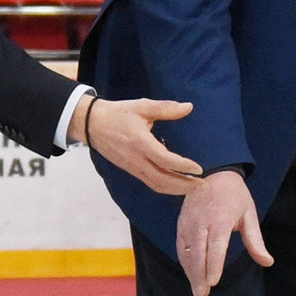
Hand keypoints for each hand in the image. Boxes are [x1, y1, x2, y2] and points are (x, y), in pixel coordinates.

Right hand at [78, 96, 203, 196]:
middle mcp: (136, 159)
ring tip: (193, 188)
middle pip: (162, 180)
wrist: (93, 124)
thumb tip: (189, 107)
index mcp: (140, 143)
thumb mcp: (142, 106)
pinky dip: (165, 187)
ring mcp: (133, 167)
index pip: (165, 160)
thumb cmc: (119, 114)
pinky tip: (176, 185)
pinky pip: (150, 183)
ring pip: (156, 185)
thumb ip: (166, 108)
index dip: (183, 166)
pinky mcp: (131, 170)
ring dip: (176, 189)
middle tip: (202, 185)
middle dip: (183, 185)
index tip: (199, 169)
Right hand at [174, 169, 270, 295]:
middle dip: (199, 275)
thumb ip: (256, 240)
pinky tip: (191, 274)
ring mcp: (188, 223)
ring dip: (190, 272)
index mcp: (220, 219)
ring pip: (186, 252)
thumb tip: (267, 262)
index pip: (215, 245)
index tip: (213, 281)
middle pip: (197, 252)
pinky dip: (185, 262)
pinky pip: (180, 246)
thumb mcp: (249, 214)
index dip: (213, 264)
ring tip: (198, 290)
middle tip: (202, 294)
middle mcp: (201, 222)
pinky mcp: (181, 224)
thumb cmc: (234, 195)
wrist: (212, 172)